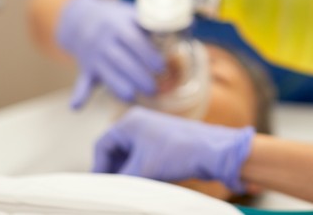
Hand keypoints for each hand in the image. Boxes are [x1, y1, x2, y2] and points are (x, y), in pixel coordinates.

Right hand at [57, 0, 163, 108]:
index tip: (161, 67)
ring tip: (136, 97)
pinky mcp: (86, 68)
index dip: (147, 54)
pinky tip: (76, 107)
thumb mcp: (135, 13)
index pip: (134, 40)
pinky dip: (79, 95)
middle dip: (138, 76)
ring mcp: (94, 55)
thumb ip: (158, 22)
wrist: (81, 18)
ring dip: (120, 87)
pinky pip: (81, 82)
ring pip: (106, 73)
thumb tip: (190, 25)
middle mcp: (104, 40)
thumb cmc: (118, 18)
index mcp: (120, 24)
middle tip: (154, 89)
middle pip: (121, 60)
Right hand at [93, 107, 254, 192]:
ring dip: (127, 172)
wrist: (213, 151)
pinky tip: (144, 182)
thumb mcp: (142, 170)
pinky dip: (140, 170)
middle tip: (113, 190)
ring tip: (129, 188)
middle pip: (115, 150)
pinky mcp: (164, 141)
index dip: (99, 167)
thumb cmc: (178, 153)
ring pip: (130, 155)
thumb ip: (120, 179)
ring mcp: (153, 131)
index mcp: (130, 122)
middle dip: (114, 170)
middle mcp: (140, 122)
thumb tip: (107, 190)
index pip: (102, 145)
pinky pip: (144, 157)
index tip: (100, 187)